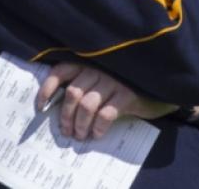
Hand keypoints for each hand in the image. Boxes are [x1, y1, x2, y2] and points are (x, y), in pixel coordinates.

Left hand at [37, 62, 176, 139]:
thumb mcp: (103, 78)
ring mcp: (114, 80)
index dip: (47, 89)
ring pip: (87, 105)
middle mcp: (100, 68)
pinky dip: (97, 127)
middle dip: (66, 116)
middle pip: (73, 94)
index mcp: (90, 62)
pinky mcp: (127, 94)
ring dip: (80, 125)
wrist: (158, 86)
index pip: (61, 71)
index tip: (41, 108)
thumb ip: (85, 83)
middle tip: (67, 131)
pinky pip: (105, 114)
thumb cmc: (125, 83)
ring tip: (80, 135)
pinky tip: (97, 134)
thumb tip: (58, 107)